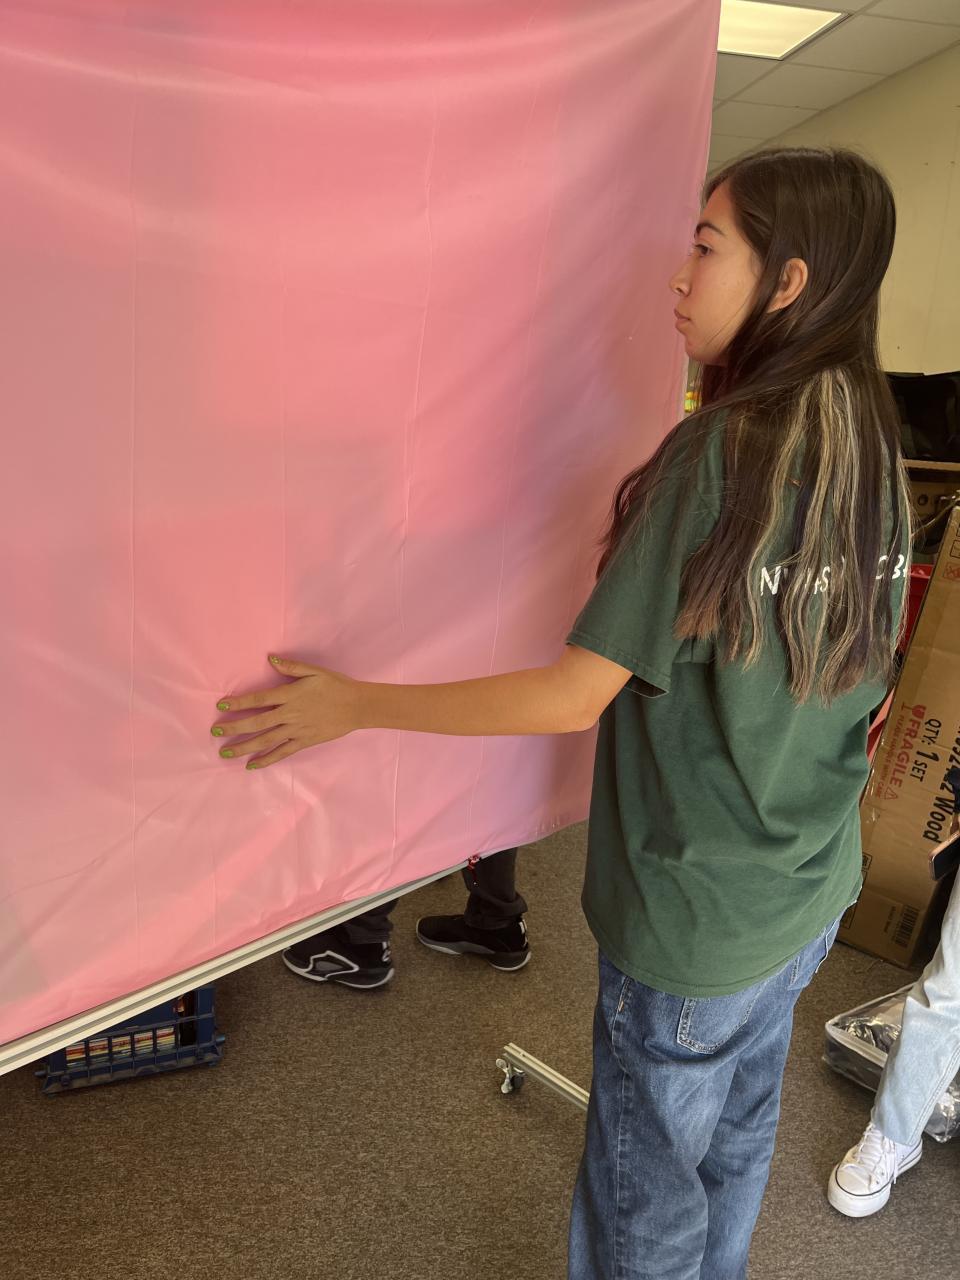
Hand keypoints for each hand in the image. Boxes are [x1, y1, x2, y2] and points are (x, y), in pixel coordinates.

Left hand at [211, 656, 359, 769]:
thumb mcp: (315, 671)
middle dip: (234, 727)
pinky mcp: (304, 742)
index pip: (259, 699)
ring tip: (226, 753)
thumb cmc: (336, 685)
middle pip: (258, 722)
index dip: (239, 702)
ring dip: (244, 747)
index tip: (221, 705)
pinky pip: (282, 752)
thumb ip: (291, 667)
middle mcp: (290, 714)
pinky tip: (251, 765)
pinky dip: (267, 760)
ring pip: (266, 740)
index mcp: (290, 695)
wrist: (358, 706)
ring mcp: (297, 730)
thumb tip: (270, 659)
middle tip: (215, 731)